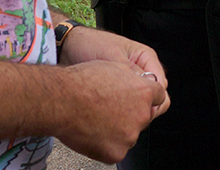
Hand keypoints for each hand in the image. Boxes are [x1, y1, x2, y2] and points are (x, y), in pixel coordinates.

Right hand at [54, 59, 169, 163]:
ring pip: (128, 134)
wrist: (61, 101)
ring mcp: (129, 136)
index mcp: (144, 93)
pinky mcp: (116, 153)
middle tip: (110, 108)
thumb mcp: (116, 66)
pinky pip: (116, 149)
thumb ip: (134, 78)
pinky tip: (93, 131)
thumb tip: (140, 81)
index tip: (137, 98)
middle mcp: (141, 115)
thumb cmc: (82, 82)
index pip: (158, 97)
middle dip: (130, 113)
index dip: (145, 96)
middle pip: (143, 117)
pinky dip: (106, 143)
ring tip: (97, 118)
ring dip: (118, 129)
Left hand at [57, 24, 168, 102]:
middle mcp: (141, 70)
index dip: (152, 101)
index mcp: (146, 58)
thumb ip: (132, 72)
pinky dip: (120, 111)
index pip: (160, 86)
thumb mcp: (113, 57)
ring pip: (140, 103)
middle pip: (152, 97)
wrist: (68, 47)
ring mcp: (130, 81)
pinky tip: (107, 112)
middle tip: (125, 114)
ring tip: (113, 111)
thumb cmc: (90, 45)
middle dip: (142, 108)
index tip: (138, 110)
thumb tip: (149, 88)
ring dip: (130, 110)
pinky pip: (126, 105)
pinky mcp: (117, 90)